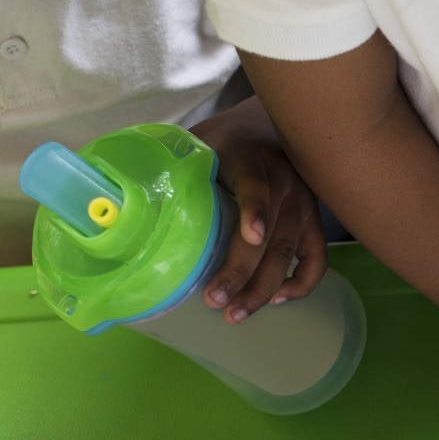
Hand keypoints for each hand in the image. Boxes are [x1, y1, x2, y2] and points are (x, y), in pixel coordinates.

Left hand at [190, 98, 328, 323]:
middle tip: (214, 301)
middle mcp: (284, 181)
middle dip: (242, 272)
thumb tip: (121, 208)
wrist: (272, 124)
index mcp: (248, 155)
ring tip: (235, 314)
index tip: (252, 237)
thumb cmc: (224, 141)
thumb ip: (176, 169)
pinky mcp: (313, 221)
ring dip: (263, 289)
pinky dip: (301, 283)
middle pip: (270, 234)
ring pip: (289, 254)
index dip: (256, 209)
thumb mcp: (197, 142)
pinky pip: (317, 260)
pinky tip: (277, 299)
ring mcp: (302, 204)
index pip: (255, 183)